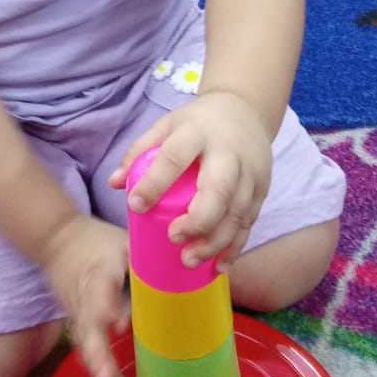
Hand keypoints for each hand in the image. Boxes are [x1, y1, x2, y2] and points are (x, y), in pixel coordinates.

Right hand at [39, 215, 130, 376]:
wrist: (56, 240)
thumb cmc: (97, 241)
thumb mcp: (122, 241)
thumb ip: (143, 262)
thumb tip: (175, 280)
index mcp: (99, 271)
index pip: (100, 288)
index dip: (107, 305)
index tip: (118, 323)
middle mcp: (85, 297)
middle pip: (90, 327)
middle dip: (100, 355)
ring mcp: (78, 312)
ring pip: (86, 343)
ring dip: (100, 368)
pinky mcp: (78, 322)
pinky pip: (86, 346)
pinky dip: (98, 367)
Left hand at [109, 91, 271, 268]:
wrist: (247, 111)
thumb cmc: (198, 123)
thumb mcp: (167, 125)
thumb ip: (139, 151)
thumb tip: (114, 183)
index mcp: (198, 132)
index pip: (175, 157)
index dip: (155, 182)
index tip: (136, 205)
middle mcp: (229, 152)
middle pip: (218, 190)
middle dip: (197, 220)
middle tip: (173, 238)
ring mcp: (251, 172)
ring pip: (238, 212)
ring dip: (215, 241)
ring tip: (189, 259)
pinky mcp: (262, 189)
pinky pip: (250, 222)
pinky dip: (235, 246)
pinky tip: (218, 265)